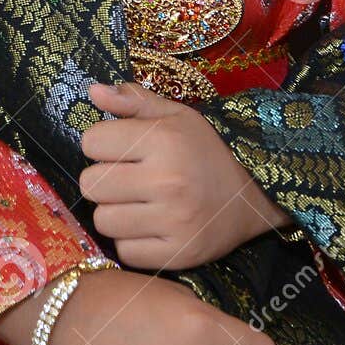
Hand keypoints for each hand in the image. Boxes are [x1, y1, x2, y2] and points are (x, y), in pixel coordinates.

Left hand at [81, 81, 291, 270]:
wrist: (254, 194)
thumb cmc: (205, 149)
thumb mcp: (175, 115)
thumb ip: (132, 100)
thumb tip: (93, 90)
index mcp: (163, 140)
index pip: (91, 142)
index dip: (102, 144)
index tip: (120, 149)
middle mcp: (167, 181)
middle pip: (91, 184)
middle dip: (103, 179)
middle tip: (127, 178)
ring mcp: (174, 221)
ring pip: (103, 221)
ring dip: (115, 212)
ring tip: (138, 203)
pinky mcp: (180, 254)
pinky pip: (125, 252)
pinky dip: (132, 241)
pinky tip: (149, 227)